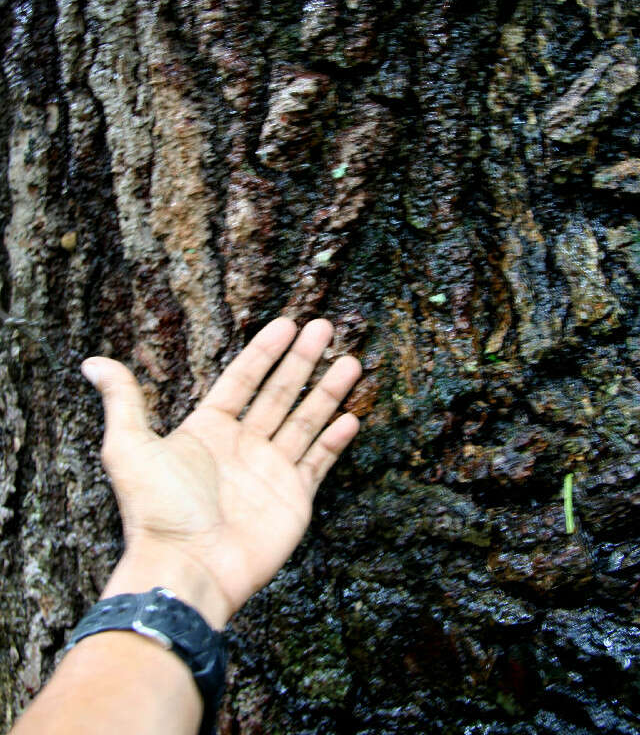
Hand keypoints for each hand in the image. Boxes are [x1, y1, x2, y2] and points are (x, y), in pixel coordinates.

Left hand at [81, 318, 360, 627]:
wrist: (188, 571)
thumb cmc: (157, 512)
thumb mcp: (130, 448)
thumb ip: (123, 401)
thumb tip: (92, 362)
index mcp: (208, 430)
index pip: (243, 379)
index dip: (265, 351)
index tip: (287, 323)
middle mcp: (242, 446)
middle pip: (279, 393)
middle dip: (303, 360)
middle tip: (325, 327)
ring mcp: (270, 472)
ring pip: (305, 420)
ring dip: (328, 391)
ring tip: (351, 361)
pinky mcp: (293, 500)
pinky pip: (319, 462)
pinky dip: (335, 441)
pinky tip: (350, 416)